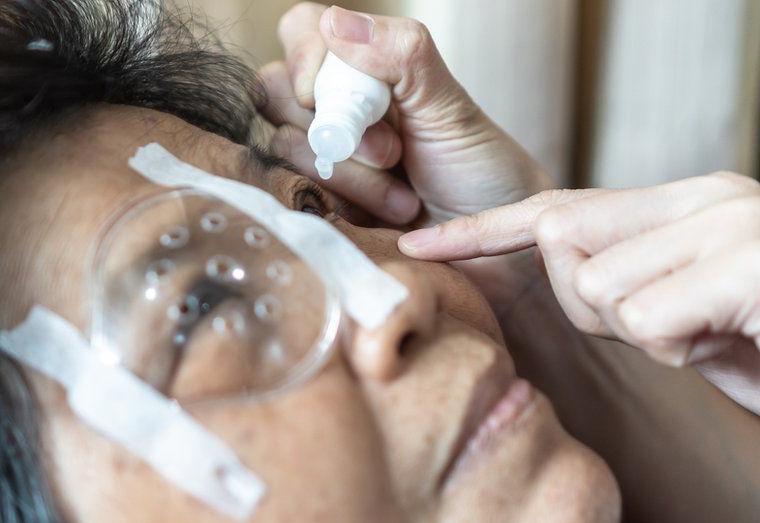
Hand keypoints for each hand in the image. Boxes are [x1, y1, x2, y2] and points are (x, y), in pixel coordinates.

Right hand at [258, 3, 553, 226]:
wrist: (494, 252)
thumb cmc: (481, 174)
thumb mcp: (449, 106)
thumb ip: (402, 55)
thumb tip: (335, 21)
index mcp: (363, 71)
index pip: (301, 31)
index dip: (307, 59)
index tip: (349, 97)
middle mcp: (332, 109)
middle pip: (275, 90)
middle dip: (337, 127)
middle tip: (395, 152)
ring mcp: (319, 159)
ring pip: (284, 148)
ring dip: (354, 176)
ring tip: (404, 197)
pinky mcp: (315, 206)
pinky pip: (294, 196)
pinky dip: (346, 207)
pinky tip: (386, 218)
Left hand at [400, 172, 759, 410]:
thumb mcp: (688, 312)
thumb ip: (628, 284)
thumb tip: (563, 270)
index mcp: (683, 203)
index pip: (557, 206)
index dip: (482, 230)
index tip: (419, 246)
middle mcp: (703, 197)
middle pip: (562, 242)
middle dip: (591, 303)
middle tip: (672, 325)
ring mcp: (729, 221)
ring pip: (603, 289)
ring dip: (650, 333)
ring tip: (716, 330)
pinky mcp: (749, 259)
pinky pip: (649, 318)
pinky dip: (682, 348)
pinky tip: (733, 338)